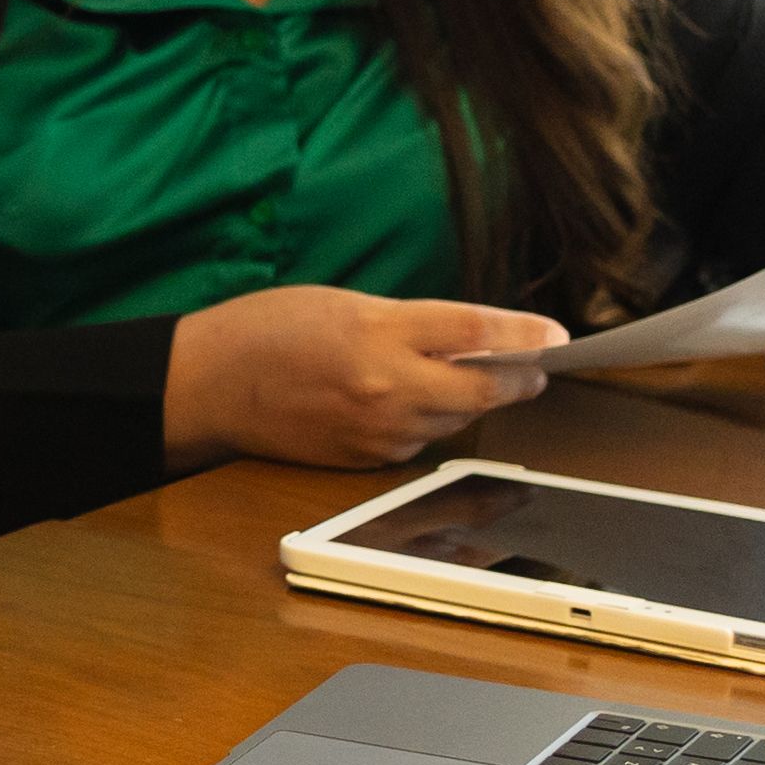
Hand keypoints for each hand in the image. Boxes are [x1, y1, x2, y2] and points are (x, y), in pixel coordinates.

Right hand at [162, 284, 569, 470]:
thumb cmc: (266, 331)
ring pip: (453, 421)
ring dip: (468, 402)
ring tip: (462, 380)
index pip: (476, 333)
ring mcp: (376, 431)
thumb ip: (410, 322)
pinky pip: (416, 442)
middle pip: (482, 392)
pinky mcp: (364, 461)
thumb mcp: (343, 303)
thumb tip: (474, 338)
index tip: (557, 336)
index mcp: (378, 334)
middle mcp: (385, 387)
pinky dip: (425, 422)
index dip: (525, 336)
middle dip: (517, 380)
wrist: (207, 385)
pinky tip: (406, 404)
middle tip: (533, 369)